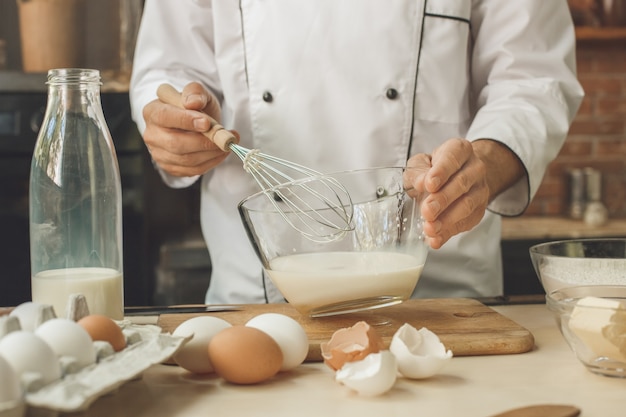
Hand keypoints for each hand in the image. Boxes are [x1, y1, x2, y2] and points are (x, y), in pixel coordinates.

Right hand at [142, 82, 235, 176]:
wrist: (195, 122)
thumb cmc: (194, 106)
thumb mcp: (196, 92)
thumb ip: (195, 92)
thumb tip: (193, 103)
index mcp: (152, 111)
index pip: (165, 117)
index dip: (186, 121)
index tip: (207, 123)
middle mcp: (152, 134)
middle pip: (176, 143)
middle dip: (204, 142)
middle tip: (226, 137)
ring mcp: (159, 153)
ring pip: (186, 160)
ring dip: (212, 153)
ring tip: (228, 144)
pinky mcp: (170, 167)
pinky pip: (192, 170)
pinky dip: (211, 162)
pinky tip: (221, 152)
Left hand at [406, 138, 523, 248]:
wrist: (458, 176)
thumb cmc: (434, 168)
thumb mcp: (421, 163)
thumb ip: (418, 172)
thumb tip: (421, 183)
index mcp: (460, 150)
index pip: (452, 159)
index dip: (441, 172)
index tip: (429, 184)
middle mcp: (475, 168)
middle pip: (461, 184)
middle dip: (443, 199)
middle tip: (427, 210)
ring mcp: (480, 190)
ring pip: (467, 205)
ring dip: (447, 219)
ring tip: (430, 228)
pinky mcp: (479, 211)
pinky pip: (465, 223)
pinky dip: (449, 233)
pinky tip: (435, 239)